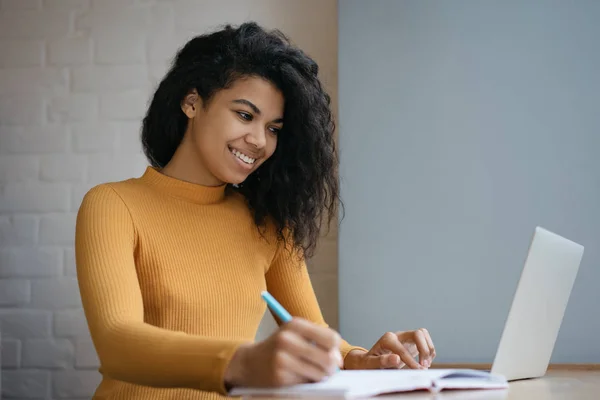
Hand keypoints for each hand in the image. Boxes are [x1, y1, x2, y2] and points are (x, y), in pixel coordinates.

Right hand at [224, 318, 342, 387]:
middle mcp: (287, 339)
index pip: (331, 338)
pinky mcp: (279, 377)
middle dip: (332, 366)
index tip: (331, 353)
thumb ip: (318, 341)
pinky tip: (297, 376)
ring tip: (312, 372)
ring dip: (320, 376)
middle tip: (328, 369)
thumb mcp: (295, 334)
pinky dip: (306, 382)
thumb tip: (338, 361)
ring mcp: (282, 359)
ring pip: (319, 373)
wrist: (249, 362)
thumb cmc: (279, 347)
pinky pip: (305, 382)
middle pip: (328, 357)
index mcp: (294, 324)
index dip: (335, 349)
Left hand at [344, 329, 435, 369]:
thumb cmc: (370, 363)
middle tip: (424, 366)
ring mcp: (405, 337)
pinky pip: (425, 341)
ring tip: (426, 365)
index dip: (411, 361)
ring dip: (429, 349)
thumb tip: (396, 358)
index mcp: (387, 339)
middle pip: (418, 333)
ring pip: (423, 334)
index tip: (418, 371)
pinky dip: (429, 351)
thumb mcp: (371, 363)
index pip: (403, 349)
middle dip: (424, 350)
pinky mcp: (411, 342)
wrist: (370, 361)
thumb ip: (382, 361)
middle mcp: (398, 335)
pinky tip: (425, 362)